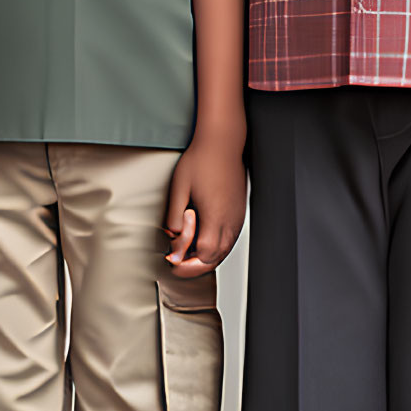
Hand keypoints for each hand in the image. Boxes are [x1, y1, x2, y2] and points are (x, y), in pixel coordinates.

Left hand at [163, 130, 246, 277]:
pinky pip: (229, 240)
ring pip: (224, 251)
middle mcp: (230, 221)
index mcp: (216, 216)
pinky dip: (215, 248)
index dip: (187, 263)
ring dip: (206, 258)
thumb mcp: (179, 189)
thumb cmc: (201, 161)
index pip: (205, 255)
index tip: (172, 261)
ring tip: (187, 255)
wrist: (222, 144)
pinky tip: (202, 242)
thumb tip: (172, 239)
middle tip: (178, 264)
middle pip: (216, 258)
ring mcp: (237, 218)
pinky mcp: (238, 214)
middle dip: (196, 267)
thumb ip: (174, 217)